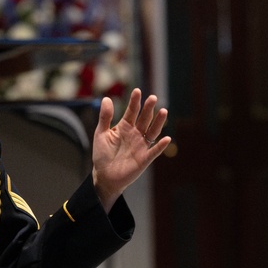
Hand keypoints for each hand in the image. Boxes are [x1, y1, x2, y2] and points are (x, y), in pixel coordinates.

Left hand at [91, 88, 169, 211]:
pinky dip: (160, 146)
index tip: (137, 91)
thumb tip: (106, 98)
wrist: (104, 176)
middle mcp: (135, 134)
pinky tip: (166, 138)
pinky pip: (154, 151)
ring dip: (158, 122)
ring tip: (163, 111)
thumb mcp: (101, 134)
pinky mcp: (144, 158)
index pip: (132, 111)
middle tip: (152, 98)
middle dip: (148, 109)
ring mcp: (141, 145)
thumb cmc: (102, 154)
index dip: (135, 102)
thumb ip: (105, 117)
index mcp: (125, 127)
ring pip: (152, 131)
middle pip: (144, 119)